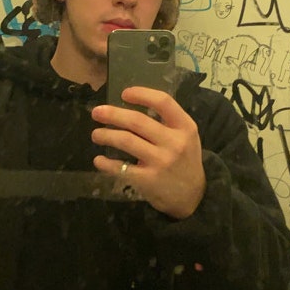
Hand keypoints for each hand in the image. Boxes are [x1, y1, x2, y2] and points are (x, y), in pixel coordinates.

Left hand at [91, 86, 205, 218]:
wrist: (193, 195)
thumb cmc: (185, 159)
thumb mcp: (186, 136)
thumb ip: (167, 120)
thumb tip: (132, 105)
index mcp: (185, 126)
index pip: (163, 102)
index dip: (142, 94)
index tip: (124, 94)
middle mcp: (174, 142)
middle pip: (137, 121)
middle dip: (112, 114)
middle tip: (97, 112)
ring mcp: (161, 161)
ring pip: (126, 140)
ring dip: (105, 135)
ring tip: (96, 134)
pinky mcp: (148, 180)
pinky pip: (121, 167)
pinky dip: (106, 163)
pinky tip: (99, 159)